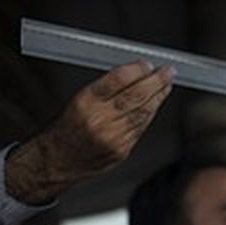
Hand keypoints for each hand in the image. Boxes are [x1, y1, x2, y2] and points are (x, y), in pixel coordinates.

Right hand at [5, 61, 173, 202]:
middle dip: (156, 81)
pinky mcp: (121, 150)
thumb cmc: (67, 129)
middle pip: (136, 96)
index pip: (118, 79)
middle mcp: (99, 120)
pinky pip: (141, 128)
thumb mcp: (78, 100)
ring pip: (143, 112)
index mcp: (85, 103)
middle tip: (167, 71)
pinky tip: (155, 104)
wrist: (58, 161)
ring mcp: (112, 138)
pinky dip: (150, 114)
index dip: (137, 69)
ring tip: (167, 85)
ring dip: (158, 97)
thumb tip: (134, 73)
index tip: (147, 63)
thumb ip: (106, 88)